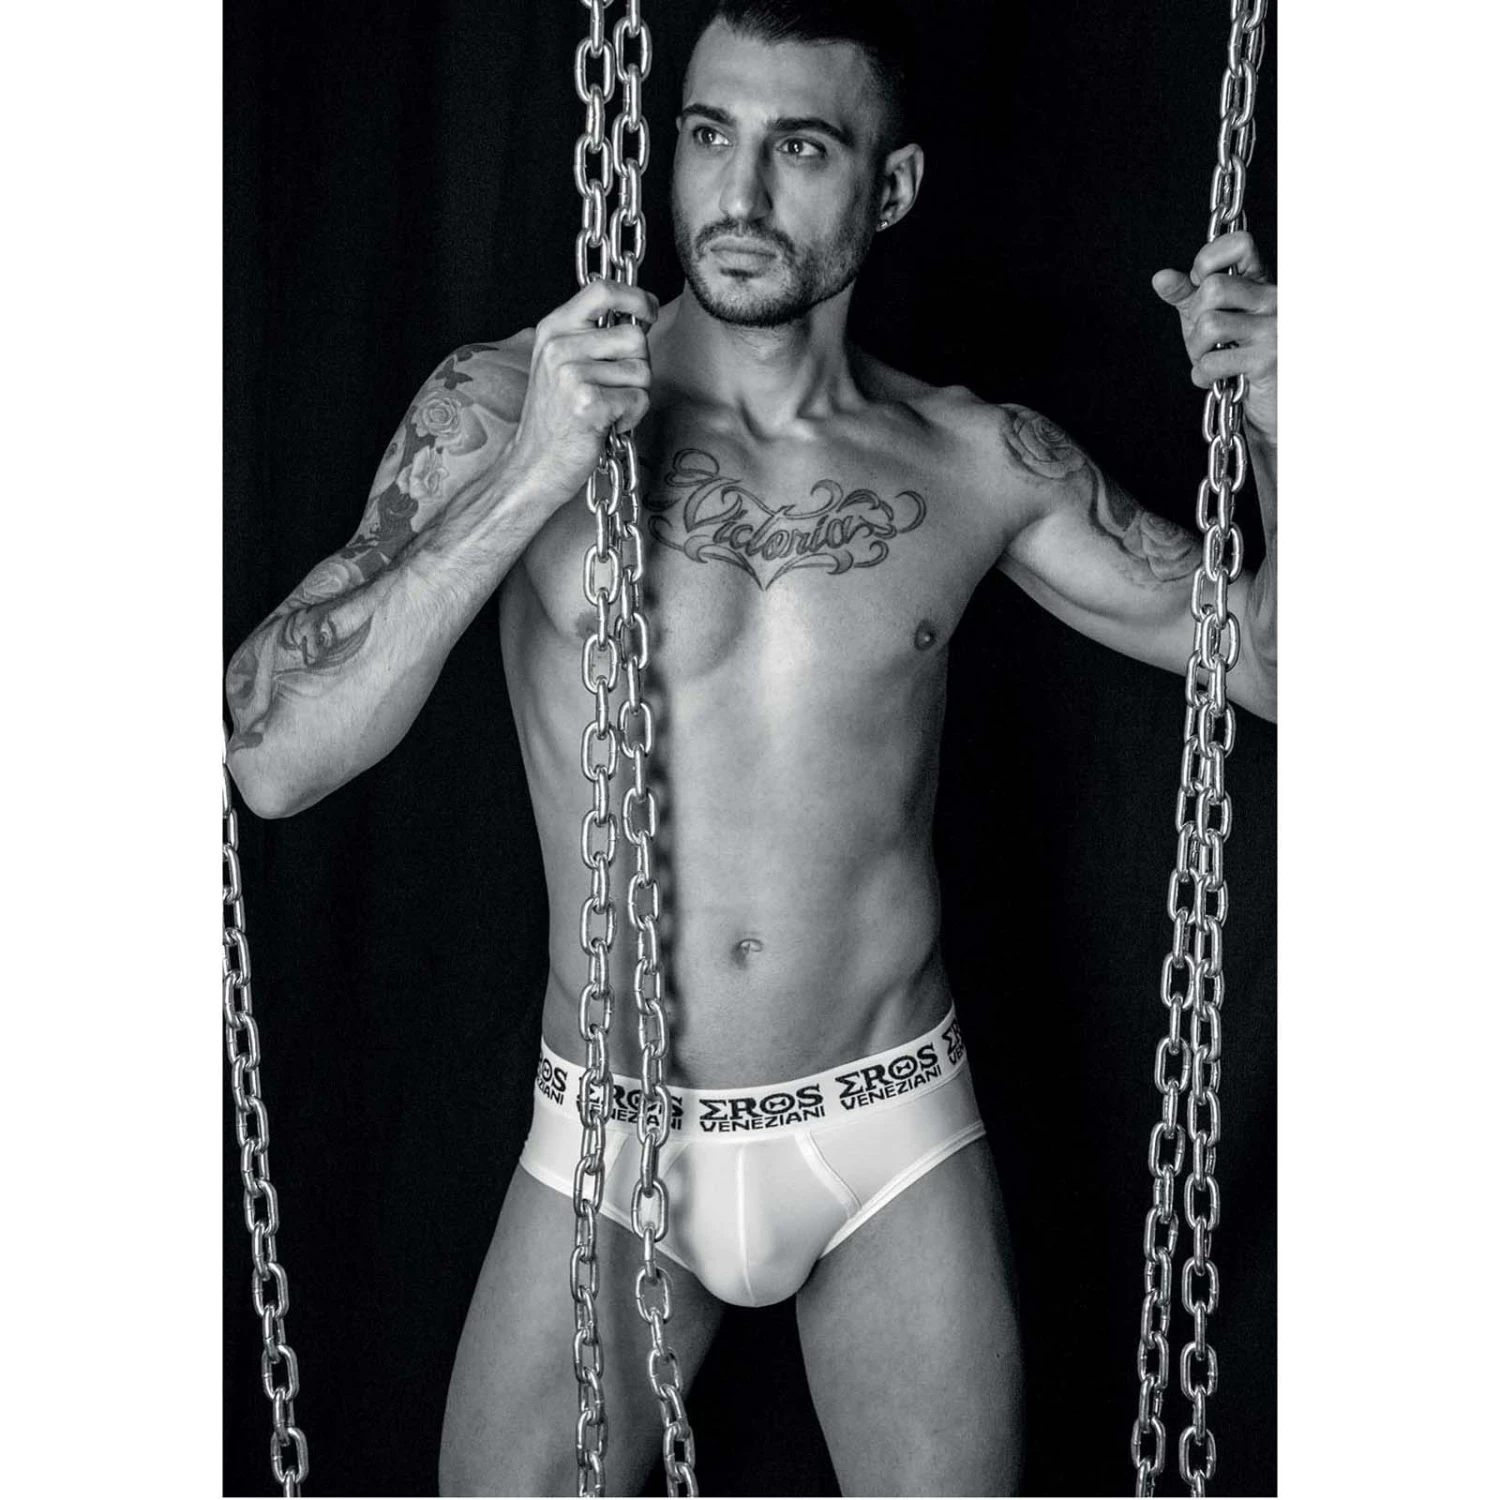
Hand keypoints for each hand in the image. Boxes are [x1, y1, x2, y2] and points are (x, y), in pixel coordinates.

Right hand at [505, 279, 658, 504]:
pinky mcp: (588, 404)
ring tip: (605, 408)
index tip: (648, 312)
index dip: (636, 297)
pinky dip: (631, 417)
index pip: (602, 290)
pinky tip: (605, 424)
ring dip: (634, 394)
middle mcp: (560, 346)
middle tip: (612, 389)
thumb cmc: (557, 416)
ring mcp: (572, 375)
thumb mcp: (562, 362)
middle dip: (638, 365)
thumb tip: (640, 315)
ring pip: (642, 370)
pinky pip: (639, 399)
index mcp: (553, 328)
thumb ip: (592, 335)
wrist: (535, 463)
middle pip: (635, 336)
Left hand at [1153, 230, 1275, 442]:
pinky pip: (1213, 361)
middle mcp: (1273, 299)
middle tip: (1203, 335)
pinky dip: (1202, 375)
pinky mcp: (1268, 360)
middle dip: (1194, 316)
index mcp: (1261, 282)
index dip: (1207, 261)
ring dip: (1197, 349)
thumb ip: (1187, 296)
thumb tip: (1161, 277)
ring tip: (1209, 357)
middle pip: (1215, 288)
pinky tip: (1215, 378)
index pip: (1239, 244)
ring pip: (1210, 324)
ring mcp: (1274, 329)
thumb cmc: (1239, 356)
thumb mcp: (1210, 319)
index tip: (1199, 284)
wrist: (1269, 402)